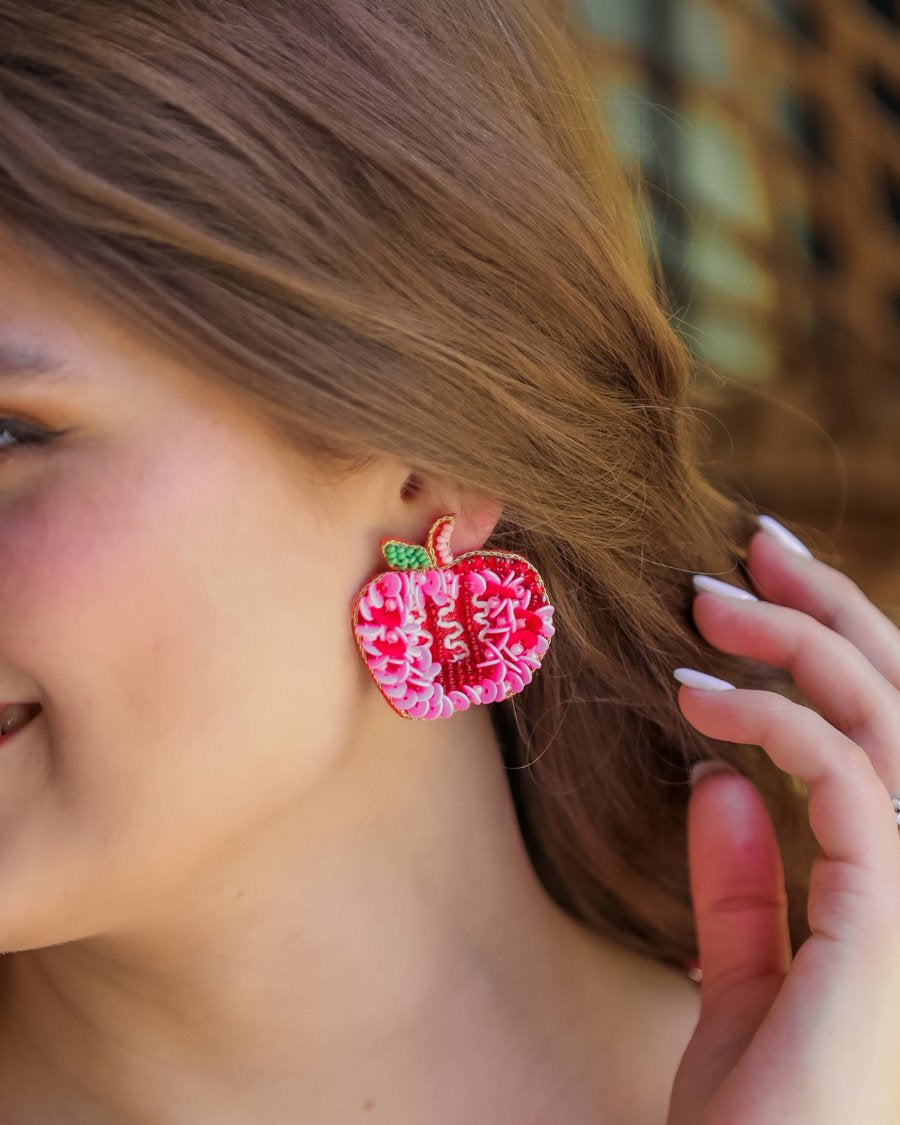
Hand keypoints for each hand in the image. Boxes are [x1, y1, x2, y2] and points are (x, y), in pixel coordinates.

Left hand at [667, 517, 899, 1124]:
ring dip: (798, 640)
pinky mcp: (892, 916)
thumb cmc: (762, 1121)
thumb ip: (743, 884)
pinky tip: (694, 698)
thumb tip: (718, 779)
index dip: (834, 650)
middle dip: (833, 608)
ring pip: (886, 716)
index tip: (758, 593)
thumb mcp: (745, 980)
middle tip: (754, 546)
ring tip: (705, 602)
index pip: (886, 736)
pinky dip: (771, 719)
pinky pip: (844, 775)